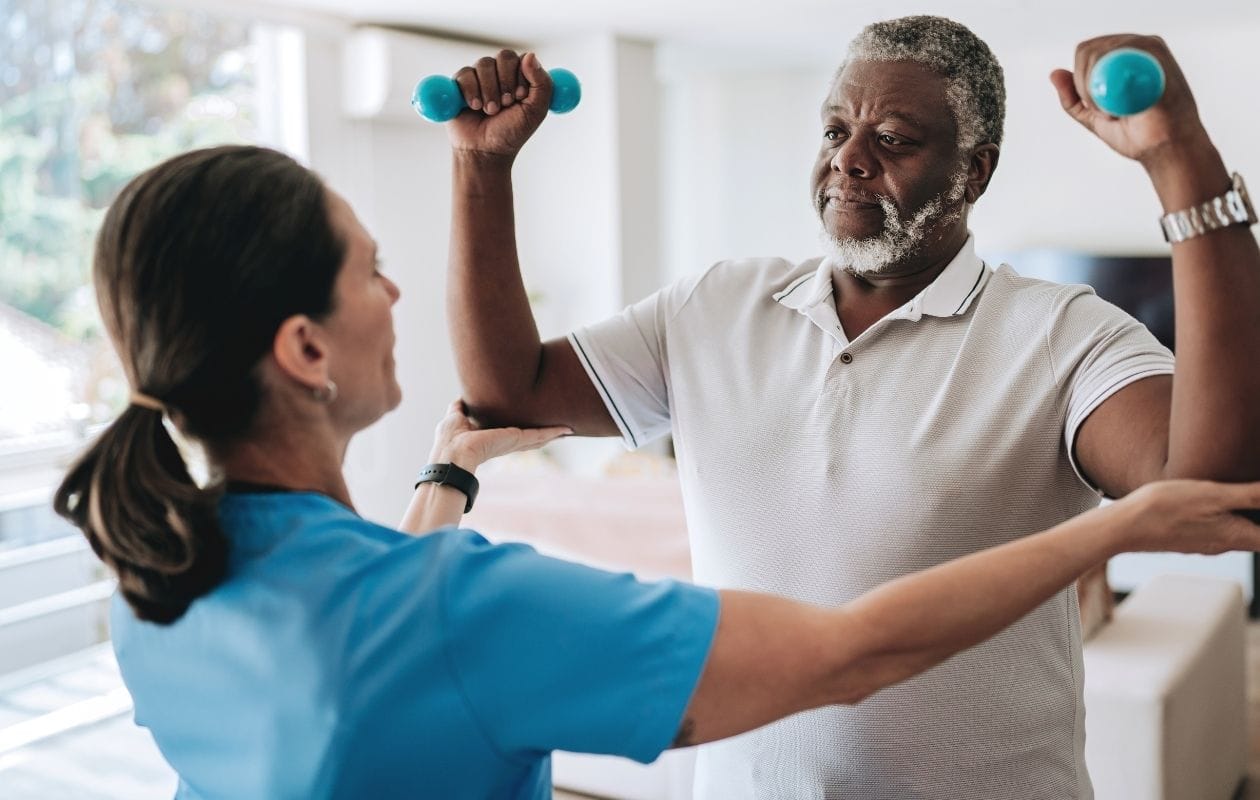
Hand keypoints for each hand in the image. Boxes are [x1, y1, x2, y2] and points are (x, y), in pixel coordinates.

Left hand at [428, 398, 570, 470]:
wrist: (453, 454)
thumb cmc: (450, 439)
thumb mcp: (455, 416)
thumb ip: (460, 406)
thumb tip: (462, 397)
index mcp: (490, 438)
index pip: (510, 435)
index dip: (522, 431)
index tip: (532, 425)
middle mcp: (504, 443)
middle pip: (529, 438)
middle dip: (543, 434)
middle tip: (558, 429)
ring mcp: (513, 443)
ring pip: (537, 438)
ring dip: (553, 433)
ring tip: (568, 429)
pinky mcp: (517, 440)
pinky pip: (539, 435)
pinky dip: (553, 432)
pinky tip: (567, 429)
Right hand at [446, 50, 552, 159]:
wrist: (485, 151)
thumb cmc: (512, 133)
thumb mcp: (535, 111)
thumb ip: (541, 84)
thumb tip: (530, 55)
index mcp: (521, 77)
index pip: (522, 59)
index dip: (521, 75)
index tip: (520, 96)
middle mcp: (500, 73)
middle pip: (504, 56)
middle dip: (505, 82)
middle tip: (505, 104)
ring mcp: (480, 77)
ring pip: (484, 64)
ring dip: (489, 90)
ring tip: (490, 111)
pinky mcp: (460, 83)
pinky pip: (465, 74)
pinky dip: (470, 90)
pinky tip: (474, 107)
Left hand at [1049, 35, 1210, 168]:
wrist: (1166, 148)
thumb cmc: (1137, 134)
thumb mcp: (1094, 117)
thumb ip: (1073, 98)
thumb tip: (1055, 73)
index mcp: (1119, 59)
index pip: (1085, 53)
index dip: (1080, 79)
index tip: (1092, 106)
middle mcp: (1133, 48)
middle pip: (1088, 50)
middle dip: (1085, 84)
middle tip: (1102, 110)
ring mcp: (1146, 47)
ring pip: (1099, 53)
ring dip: (1097, 86)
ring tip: (1115, 110)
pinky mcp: (1156, 52)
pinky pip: (1118, 59)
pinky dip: (1113, 85)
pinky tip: (1123, 103)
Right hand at [1110, 479, 1259, 554]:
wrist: (1123, 526)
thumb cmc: (1164, 510)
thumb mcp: (1213, 494)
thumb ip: (1251, 495)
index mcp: (1237, 536)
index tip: (1259, 503)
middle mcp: (1224, 545)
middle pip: (1257, 536)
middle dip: (1258, 517)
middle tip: (1250, 493)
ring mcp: (1204, 543)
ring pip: (1236, 532)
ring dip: (1243, 516)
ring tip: (1236, 494)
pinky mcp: (1188, 538)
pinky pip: (1215, 529)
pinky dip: (1222, 517)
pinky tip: (1209, 502)